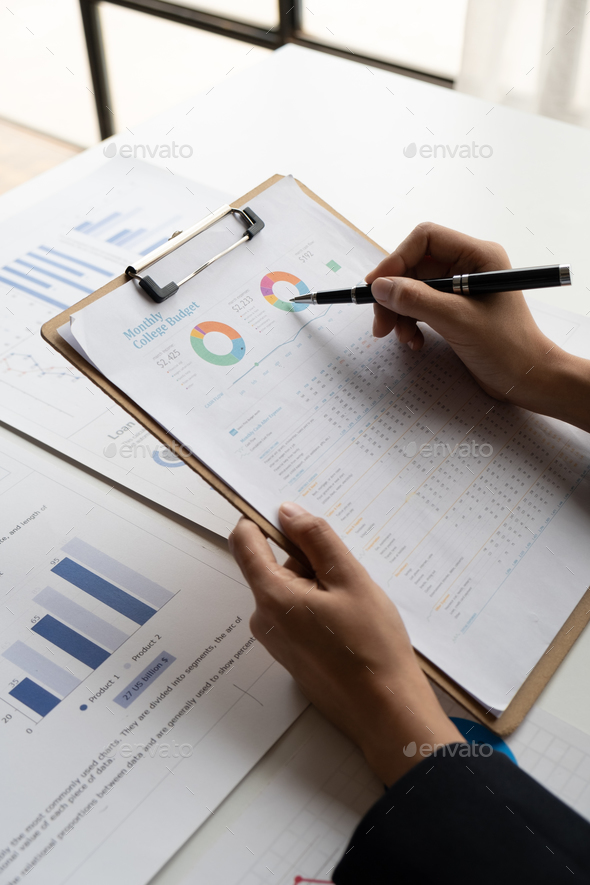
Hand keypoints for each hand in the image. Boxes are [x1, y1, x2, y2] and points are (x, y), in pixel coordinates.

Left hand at [229, 501, 462, 785]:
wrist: (385, 712)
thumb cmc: (372, 646)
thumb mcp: (351, 579)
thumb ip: (316, 540)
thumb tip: (287, 511)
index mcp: (272, 596)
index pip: (244, 541)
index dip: (263, 520)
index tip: (292, 516)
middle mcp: (263, 619)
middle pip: (274, 566)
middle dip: (308, 561)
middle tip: (347, 577)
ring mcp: (275, 640)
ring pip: (290, 591)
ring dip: (318, 587)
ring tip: (354, 606)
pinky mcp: (290, 655)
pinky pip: (296, 615)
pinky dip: (320, 609)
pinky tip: (350, 625)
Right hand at [366, 222, 589, 429]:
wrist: (526, 379)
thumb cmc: (505, 347)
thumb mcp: (458, 321)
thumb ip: (417, 300)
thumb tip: (379, 286)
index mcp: (477, 256)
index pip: (426, 240)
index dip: (396, 260)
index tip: (376, 287)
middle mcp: (468, 266)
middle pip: (414, 266)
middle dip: (394, 294)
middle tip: (381, 324)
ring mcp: (460, 288)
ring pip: (413, 289)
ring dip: (400, 312)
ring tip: (402, 338)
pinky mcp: (454, 309)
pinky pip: (420, 307)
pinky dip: (410, 323)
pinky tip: (415, 342)